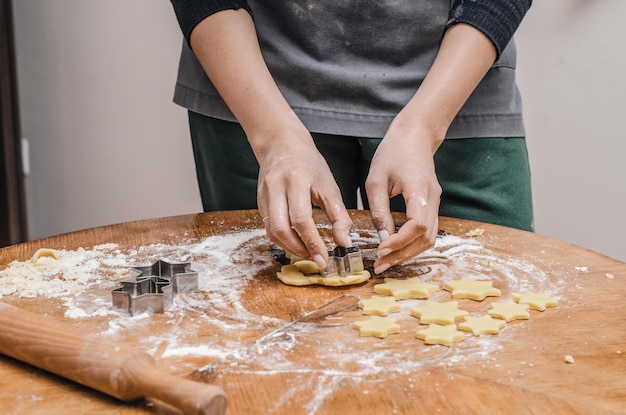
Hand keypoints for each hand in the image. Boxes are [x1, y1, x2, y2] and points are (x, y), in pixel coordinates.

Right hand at [256, 125, 352, 269]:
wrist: (282, 144)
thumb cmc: (309, 164)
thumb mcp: (330, 186)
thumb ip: (339, 216)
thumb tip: (344, 243)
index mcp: (296, 179)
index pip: (301, 219)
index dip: (312, 242)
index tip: (323, 259)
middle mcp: (276, 186)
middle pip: (280, 228)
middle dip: (298, 249)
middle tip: (315, 259)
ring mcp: (264, 194)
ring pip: (272, 231)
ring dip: (289, 247)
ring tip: (307, 252)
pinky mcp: (259, 201)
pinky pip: (268, 227)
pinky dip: (282, 239)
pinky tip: (296, 242)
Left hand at [365, 123, 441, 273]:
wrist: (415, 136)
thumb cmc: (393, 153)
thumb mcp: (376, 180)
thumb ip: (379, 210)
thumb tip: (382, 238)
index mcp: (418, 188)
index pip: (417, 224)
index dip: (400, 241)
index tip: (380, 249)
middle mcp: (433, 198)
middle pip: (426, 237)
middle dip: (403, 254)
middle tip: (380, 265)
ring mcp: (436, 202)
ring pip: (430, 238)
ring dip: (409, 252)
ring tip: (386, 261)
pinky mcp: (432, 205)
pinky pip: (428, 231)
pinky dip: (413, 244)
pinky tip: (396, 249)